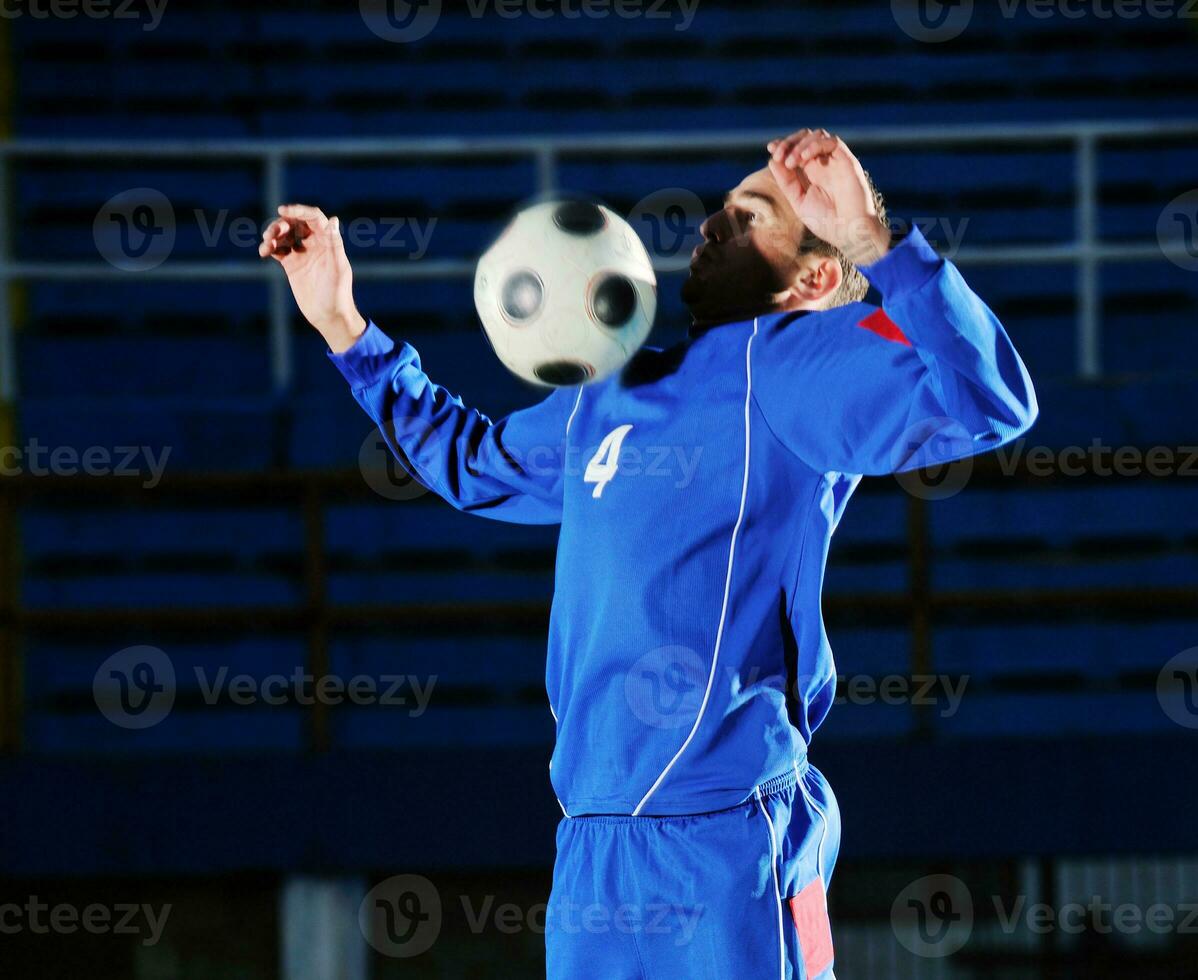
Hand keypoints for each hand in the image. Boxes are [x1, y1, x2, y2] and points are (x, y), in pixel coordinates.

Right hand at [259, 204, 366, 352]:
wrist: (329, 316)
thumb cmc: (338, 293)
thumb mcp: (338, 267)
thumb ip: (334, 244)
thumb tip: (334, 219)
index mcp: (328, 241)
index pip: (313, 218)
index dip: (298, 210)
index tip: (282, 211)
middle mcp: (315, 244)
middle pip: (295, 223)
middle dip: (281, 224)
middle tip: (271, 234)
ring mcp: (302, 253)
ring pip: (284, 235)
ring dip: (272, 234)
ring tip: (266, 244)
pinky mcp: (291, 265)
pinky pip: (278, 249)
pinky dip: (269, 247)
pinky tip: (264, 252)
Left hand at [767, 129, 889, 265]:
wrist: (849, 233)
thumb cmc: (827, 223)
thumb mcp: (799, 201)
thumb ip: (786, 182)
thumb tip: (772, 161)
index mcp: (812, 172)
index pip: (797, 148)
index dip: (783, 145)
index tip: (771, 150)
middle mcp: (824, 164)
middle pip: (805, 137)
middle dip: (789, 142)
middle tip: (778, 155)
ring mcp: (836, 162)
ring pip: (818, 135)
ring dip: (800, 144)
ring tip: (790, 163)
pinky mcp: (848, 161)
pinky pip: (832, 142)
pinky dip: (815, 145)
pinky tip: (803, 158)